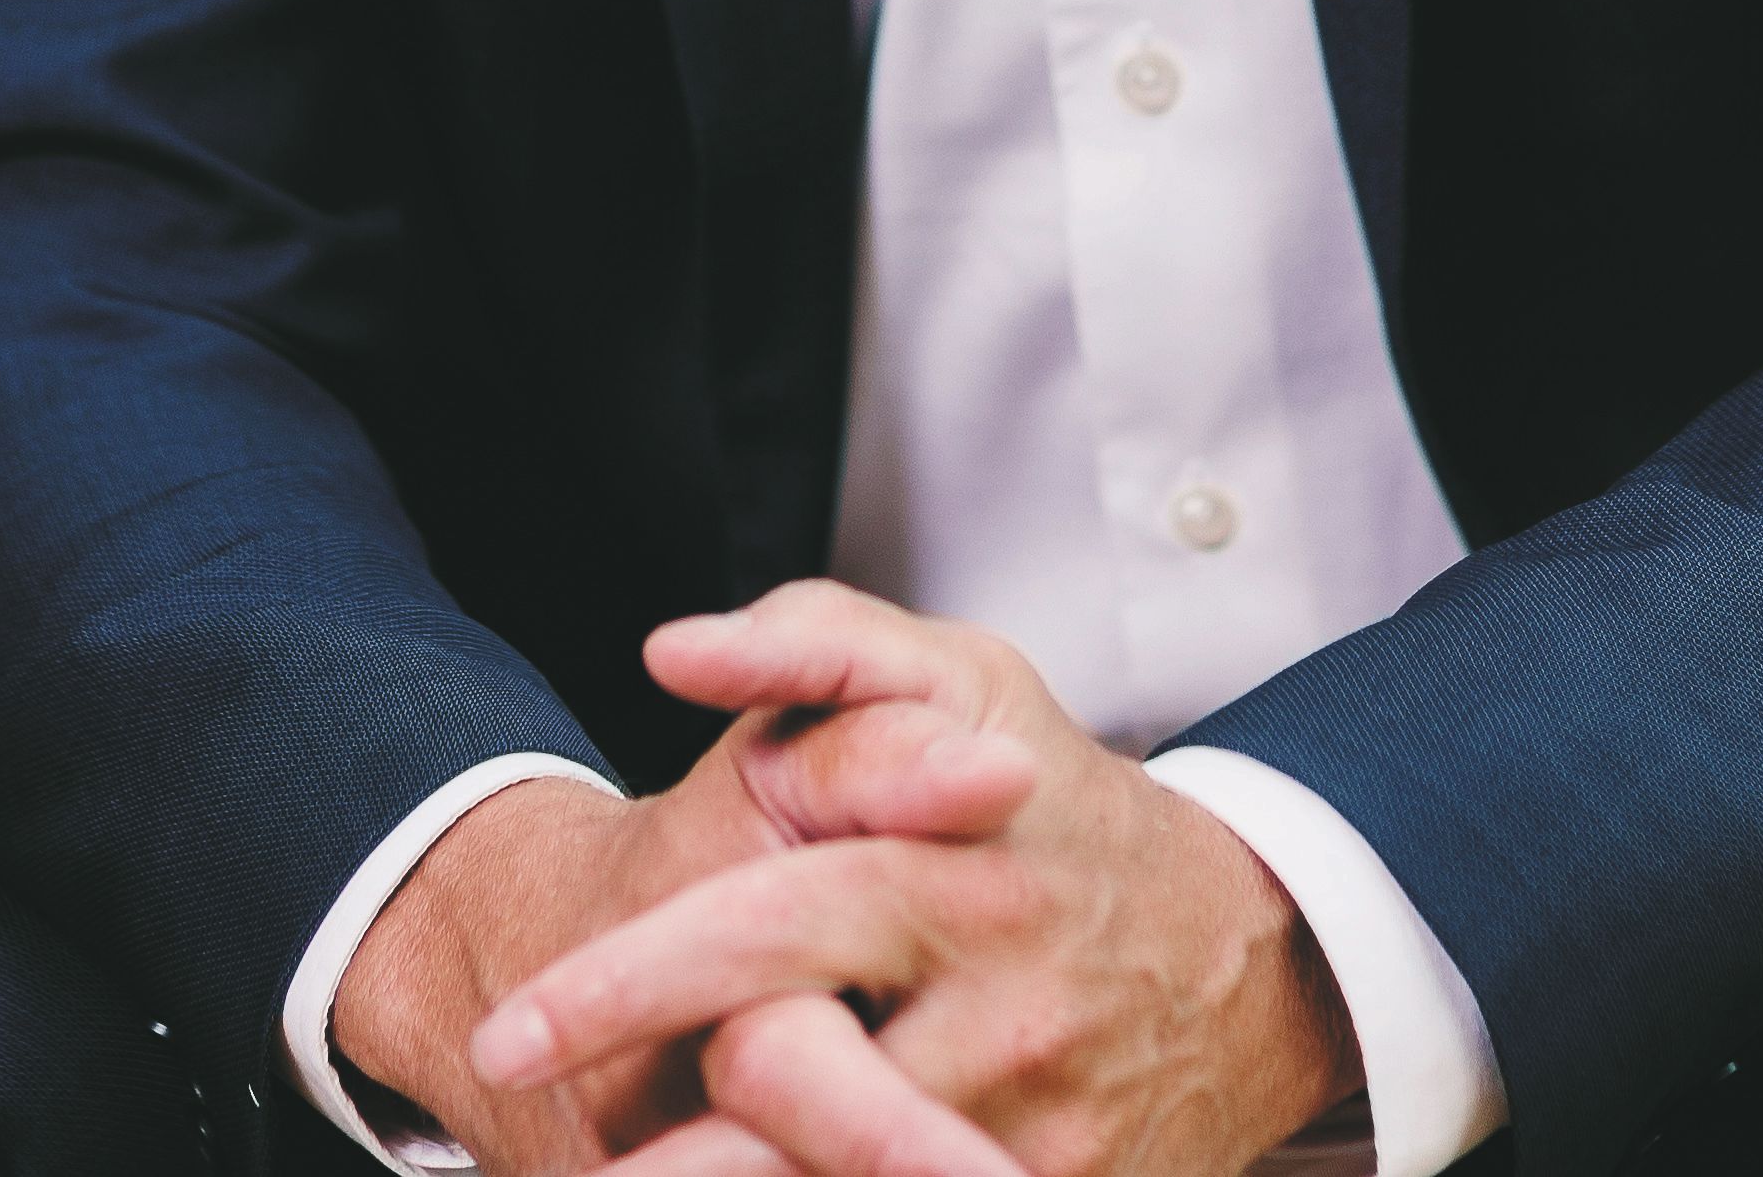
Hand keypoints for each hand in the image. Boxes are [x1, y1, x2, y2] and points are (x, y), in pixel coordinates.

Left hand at [335, 692, 1033, 1171]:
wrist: (1253, 959)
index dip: (627, 987)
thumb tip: (670, 649)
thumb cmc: (1060, 809)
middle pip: (791, 1088)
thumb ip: (816, 640)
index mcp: (960, 863)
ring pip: (841, 1175)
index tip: (509, 1035)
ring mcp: (1034, 1122)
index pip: (767, 930)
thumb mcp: (966, 681)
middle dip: (657, 1148)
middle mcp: (1003, 1004)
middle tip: (546, 1131)